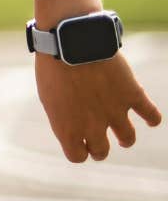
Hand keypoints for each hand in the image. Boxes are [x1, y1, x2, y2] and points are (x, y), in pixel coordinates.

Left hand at [34, 52, 161, 160]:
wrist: (71, 43)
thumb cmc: (53, 67)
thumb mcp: (48, 95)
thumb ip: (61, 114)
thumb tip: (71, 121)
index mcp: (67, 128)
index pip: (77, 156)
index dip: (79, 152)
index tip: (79, 146)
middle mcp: (93, 125)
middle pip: (101, 151)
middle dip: (100, 150)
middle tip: (100, 145)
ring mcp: (115, 111)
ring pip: (127, 138)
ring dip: (125, 139)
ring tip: (123, 138)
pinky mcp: (132, 95)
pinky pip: (151, 115)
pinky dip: (153, 119)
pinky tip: (151, 120)